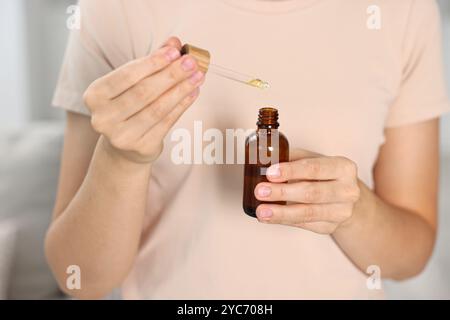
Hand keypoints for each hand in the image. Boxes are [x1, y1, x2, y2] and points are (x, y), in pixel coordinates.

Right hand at [83, 37, 204, 163]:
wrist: (124, 146)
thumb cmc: (129, 105)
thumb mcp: (134, 82)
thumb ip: (152, 62)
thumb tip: (174, 42)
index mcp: (95, 95)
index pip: (128, 75)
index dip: (153, 62)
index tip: (176, 51)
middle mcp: (103, 117)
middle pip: (144, 92)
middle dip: (171, 75)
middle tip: (192, 63)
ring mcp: (120, 136)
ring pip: (157, 109)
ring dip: (181, 90)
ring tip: (198, 77)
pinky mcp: (140, 147)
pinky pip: (166, 123)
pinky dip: (182, 106)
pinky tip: (193, 93)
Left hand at [254, 149, 360, 233]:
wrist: (342, 196)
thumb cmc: (322, 174)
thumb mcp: (311, 159)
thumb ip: (291, 158)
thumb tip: (264, 158)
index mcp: (343, 168)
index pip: (315, 168)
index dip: (291, 171)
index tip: (270, 173)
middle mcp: (348, 191)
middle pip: (312, 193)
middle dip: (283, 193)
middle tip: (260, 191)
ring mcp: (341, 212)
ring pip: (308, 213)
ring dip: (281, 212)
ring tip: (261, 211)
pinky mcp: (330, 227)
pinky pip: (304, 224)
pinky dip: (284, 220)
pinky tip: (269, 217)